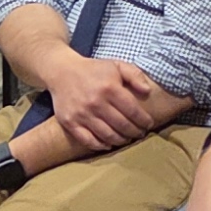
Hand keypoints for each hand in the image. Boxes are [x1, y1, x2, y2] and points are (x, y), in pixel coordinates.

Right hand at [39, 49, 156, 152]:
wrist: (62, 71)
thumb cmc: (93, 70)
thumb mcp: (116, 65)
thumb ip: (135, 75)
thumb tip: (147, 91)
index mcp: (110, 88)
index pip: (133, 111)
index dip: (143, 120)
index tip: (149, 124)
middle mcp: (96, 103)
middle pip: (122, 125)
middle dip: (135, 132)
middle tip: (140, 134)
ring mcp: (82, 114)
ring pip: (107, 135)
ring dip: (121, 140)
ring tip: (127, 139)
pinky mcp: (70, 123)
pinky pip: (88, 140)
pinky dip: (100, 145)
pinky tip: (109, 144)